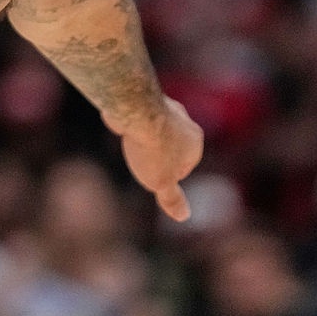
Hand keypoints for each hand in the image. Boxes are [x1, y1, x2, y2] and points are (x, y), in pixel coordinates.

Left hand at [117, 96, 202, 221]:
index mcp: (195, 142)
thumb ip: (172, 198)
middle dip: (156, 155)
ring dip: (144, 137)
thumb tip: (183, 216)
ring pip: (156, 129)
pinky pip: (139, 116)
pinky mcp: (146, 99)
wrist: (135, 110)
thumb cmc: (152, 148)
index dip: (166, 175)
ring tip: (132, 142)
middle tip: (141, 158)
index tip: (153, 174)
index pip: (183, 167)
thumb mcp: (162, 182)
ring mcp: (167, 107)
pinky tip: (121, 125)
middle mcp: (185, 122)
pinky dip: (131, 123)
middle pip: (171, 146)